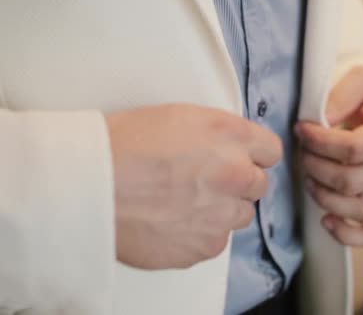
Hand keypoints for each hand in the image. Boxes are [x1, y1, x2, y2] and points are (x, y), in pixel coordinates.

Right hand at [106, 104, 281, 268]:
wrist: (91, 184)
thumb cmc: (121, 145)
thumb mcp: (177, 116)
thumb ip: (216, 134)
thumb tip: (228, 149)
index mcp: (230, 136)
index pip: (271, 150)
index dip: (254, 155)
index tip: (242, 160)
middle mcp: (235, 175)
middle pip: (258, 185)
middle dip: (237, 183)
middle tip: (205, 182)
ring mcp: (222, 215)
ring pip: (239, 216)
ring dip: (220, 211)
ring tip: (183, 203)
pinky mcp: (204, 246)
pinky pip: (215, 242)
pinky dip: (199, 235)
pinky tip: (171, 222)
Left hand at [295, 66, 362, 246]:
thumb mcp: (362, 81)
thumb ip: (342, 93)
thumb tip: (322, 121)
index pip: (354, 149)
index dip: (319, 142)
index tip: (301, 130)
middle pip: (349, 181)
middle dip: (315, 166)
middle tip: (303, 152)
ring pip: (356, 210)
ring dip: (322, 195)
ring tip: (309, 176)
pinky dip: (345, 233)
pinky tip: (325, 218)